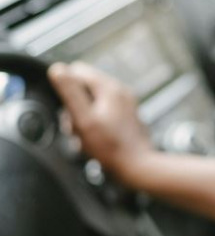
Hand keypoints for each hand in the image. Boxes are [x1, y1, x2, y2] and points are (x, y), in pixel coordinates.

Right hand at [48, 62, 153, 179]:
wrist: (137, 166)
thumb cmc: (110, 146)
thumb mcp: (84, 119)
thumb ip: (70, 92)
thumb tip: (57, 69)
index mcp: (110, 87)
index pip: (77, 71)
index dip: (65, 89)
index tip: (67, 110)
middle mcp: (121, 91)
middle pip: (84, 87)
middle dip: (74, 105)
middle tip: (76, 127)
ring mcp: (126, 103)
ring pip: (91, 101)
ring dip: (82, 117)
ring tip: (86, 136)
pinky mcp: (126, 116)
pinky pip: (101, 113)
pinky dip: (93, 124)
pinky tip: (94, 139)